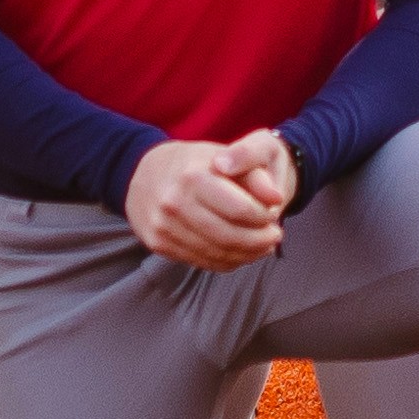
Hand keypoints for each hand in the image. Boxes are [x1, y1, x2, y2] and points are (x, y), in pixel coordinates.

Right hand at [124, 134, 293, 270]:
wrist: (142, 173)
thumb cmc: (192, 164)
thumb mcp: (223, 156)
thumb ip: (255, 176)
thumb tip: (277, 200)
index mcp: (192, 177)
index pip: (240, 209)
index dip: (263, 218)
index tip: (272, 216)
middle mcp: (174, 203)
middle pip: (229, 236)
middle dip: (259, 241)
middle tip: (275, 236)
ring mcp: (163, 227)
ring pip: (217, 254)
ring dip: (247, 254)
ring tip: (262, 246)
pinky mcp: (158, 244)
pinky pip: (201, 262)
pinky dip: (226, 261)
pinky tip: (240, 252)